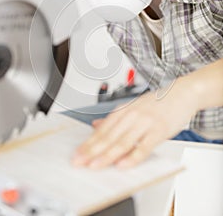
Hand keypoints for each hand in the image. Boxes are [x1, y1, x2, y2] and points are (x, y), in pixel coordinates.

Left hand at [72, 77, 197, 168]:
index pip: (102, 129)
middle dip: (92, 151)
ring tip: (95, 166)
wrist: (182, 93)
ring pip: (123, 141)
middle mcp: (132, 115)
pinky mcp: (159, 130)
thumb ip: (115, 118)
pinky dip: (133, 157)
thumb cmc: (158, 102)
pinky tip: (123, 165)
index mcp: (124, 110)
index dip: (88, 143)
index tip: (77, 154)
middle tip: (79, 162)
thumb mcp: (133, 106)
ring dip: (107, 155)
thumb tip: (95, 126)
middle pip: (109, 136)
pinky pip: (144, 146)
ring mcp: (145, 122)